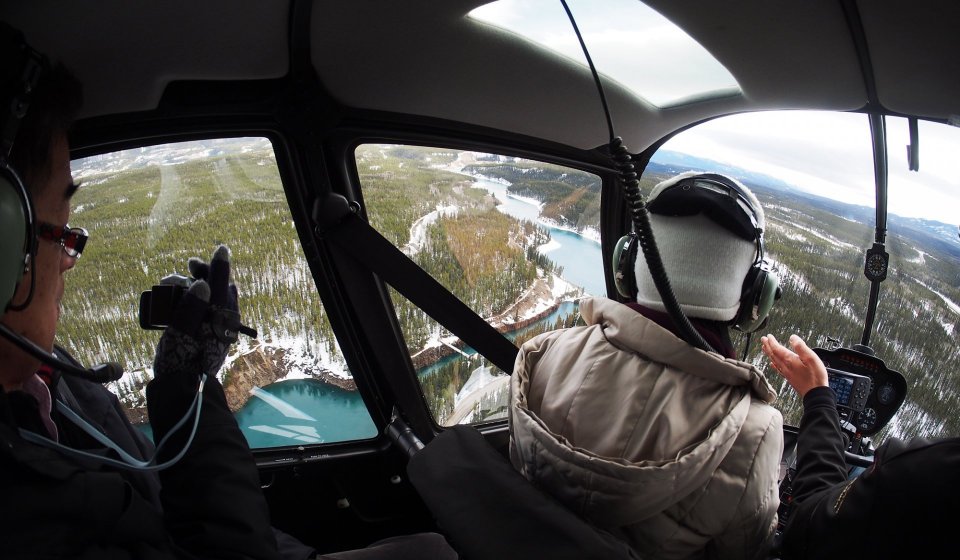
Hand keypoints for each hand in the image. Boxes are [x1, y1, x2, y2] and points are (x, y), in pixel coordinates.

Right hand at [153, 246, 239, 381]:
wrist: (184, 391)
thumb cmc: (181, 362)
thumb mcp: (180, 333)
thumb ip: (191, 306)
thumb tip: (203, 283)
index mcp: (221, 318)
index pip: (223, 284)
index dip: (220, 265)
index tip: (221, 249)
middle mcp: (223, 320)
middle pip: (217, 288)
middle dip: (201, 275)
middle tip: (187, 266)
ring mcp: (218, 327)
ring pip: (209, 298)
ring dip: (192, 287)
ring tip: (169, 284)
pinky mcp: (211, 334)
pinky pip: (206, 310)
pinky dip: (193, 301)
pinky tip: (175, 300)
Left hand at [760, 334, 827, 396]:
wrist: (816, 394)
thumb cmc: (816, 376)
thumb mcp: (811, 358)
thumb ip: (801, 347)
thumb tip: (792, 338)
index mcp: (790, 360)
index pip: (777, 349)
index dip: (772, 342)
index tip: (768, 336)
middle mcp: (785, 367)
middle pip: (773, 354)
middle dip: (767, 346)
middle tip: (763, 339)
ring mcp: (787, 373)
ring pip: (774, 361)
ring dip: (769, 354)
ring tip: (765, 348)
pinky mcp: (789, 378)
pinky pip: (778, 369)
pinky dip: (774, 364)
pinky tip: (772, 364)